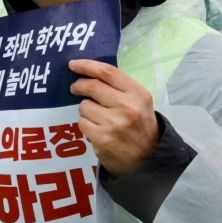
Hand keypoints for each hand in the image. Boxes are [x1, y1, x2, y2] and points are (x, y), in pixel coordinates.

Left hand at [69, 59, 158, 176]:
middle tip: (75, 88)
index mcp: (137, 94)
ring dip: (85, 110)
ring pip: (84, 106)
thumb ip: (119, 88)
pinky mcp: (102, 139)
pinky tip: (96, 129)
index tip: (73, 64)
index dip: (87, 65)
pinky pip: (82, 123)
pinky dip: (85, 125)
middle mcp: (127, 107)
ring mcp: (114, 123)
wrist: (148, 158)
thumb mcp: (139, 102)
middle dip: (79, 85)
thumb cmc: (140, 126)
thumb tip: (89, 73)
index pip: (108, 72)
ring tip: (97, 117)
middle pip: (92, 86)